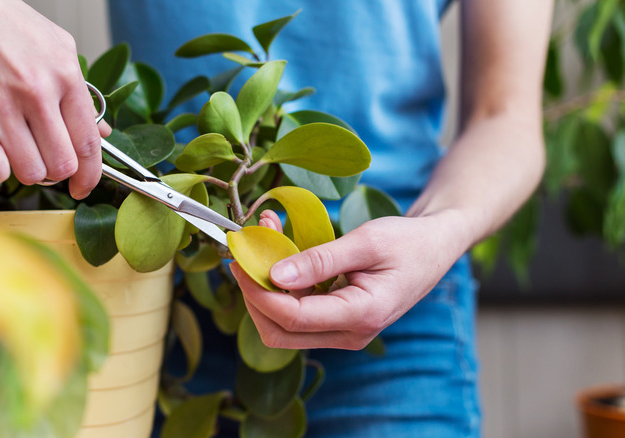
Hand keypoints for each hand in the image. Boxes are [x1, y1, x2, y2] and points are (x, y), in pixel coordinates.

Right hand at [0, 0, 110, 198]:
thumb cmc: (5, 25)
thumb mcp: (58, 49)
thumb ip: (81, 94)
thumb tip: (102, 134)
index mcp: (65, 76)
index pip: (89, 144)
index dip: (90, 175)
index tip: (83, 187)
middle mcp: (37, 92)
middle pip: (62, 165)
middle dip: (57, 173)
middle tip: (45, 161)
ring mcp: (2, 105)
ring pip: (31, 172)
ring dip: (26, 171)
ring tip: (18, 151)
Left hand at [230, 210, 468, 349]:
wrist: (434, 248)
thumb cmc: (407, 241)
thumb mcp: (365, 241)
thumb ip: (319, 260)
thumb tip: (274, 275)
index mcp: (361, 316)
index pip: (292, 316)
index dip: (258, 290)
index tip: (240, 258)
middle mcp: (350, 334)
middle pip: (280, 332)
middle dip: (254, 297)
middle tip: (243, 256)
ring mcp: (343, 332)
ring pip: (284, 327)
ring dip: (265, 288)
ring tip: (263, 240)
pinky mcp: (337, 321)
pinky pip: (298, 313)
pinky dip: (282, 286)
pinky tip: (279, 251)